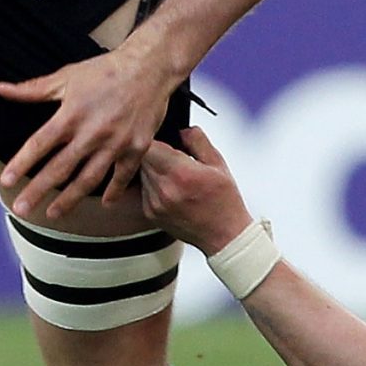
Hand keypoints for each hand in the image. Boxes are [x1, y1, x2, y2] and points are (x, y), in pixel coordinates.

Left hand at [0, 44, 180, 218]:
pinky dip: (114, 191)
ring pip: (89, 179)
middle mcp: (92, 133)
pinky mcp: (136, 148)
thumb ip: (34, 89)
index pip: (39, 144)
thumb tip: (2, 90)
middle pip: (60, 168)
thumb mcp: (67, 76)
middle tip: (21, 208)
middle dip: (38, 191)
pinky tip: (105, 203)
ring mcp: (116, 143)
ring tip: (53, 214)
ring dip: (69, 199)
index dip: (21, 163)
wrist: (149, 67)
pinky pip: (123, 176)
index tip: (6, 180)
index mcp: (71, 115)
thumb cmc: (106, 70)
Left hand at [137, 129, 253, 252]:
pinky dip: (153, 184)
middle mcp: (165, 190)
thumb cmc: (224, 202)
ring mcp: (155, 204)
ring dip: (152, 168)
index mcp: (182, 174)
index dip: (156, 139)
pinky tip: (171, 188)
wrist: (223, 236)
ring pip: (141, 173)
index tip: (165, 139)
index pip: (150, 146)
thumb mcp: (218, 164)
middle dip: (154, 152)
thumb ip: (198, 141)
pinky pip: (144, 189)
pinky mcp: (150, 213)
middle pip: (143, 158)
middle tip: (171, 154)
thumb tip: (183, 129)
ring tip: (173, 173)